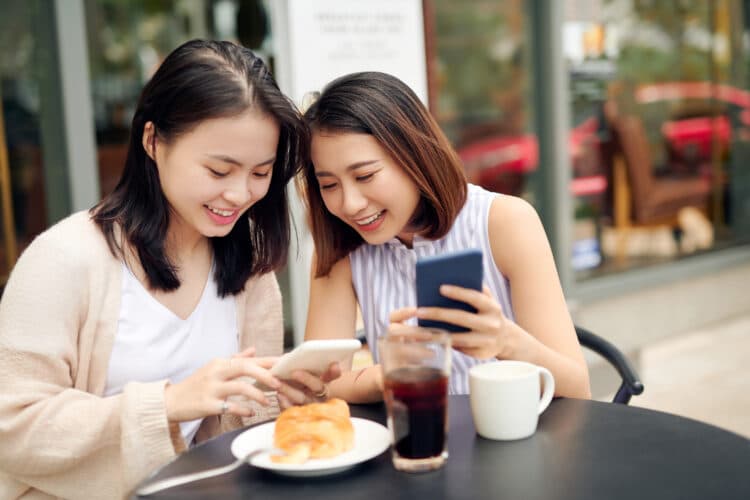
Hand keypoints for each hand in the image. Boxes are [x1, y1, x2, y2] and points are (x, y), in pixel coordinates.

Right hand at [164, 355, 281, 421]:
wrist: (171, 401)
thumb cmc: (196, 385)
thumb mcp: (214, 369)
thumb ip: (235, 360)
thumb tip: (253, 350)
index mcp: (221, 363)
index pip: (250, 360)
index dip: (269, 362)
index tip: (286, 365)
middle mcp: (217, 372)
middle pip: (246, 368)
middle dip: (266, 375)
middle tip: (280, 384)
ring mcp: (212, 388)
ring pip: (240, 386)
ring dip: (257, 395)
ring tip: (267, 402)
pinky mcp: (207, 404)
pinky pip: (230, 406)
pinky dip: (243, 409)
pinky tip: (251, 413)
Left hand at [275, 362, 342, 408]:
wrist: (278, 400)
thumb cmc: (289, 381)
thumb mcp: (293, 371)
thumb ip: (294, 364)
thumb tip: (288, 358)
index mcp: (322, 380)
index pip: (333, 375)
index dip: (334, 371)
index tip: (333, 364)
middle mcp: (319, 394)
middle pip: (318, 386)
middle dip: (307, 378)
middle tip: (294, 372)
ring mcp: (310, 406)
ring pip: (303, 398)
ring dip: (290, 390)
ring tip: (278, 383)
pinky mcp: (298, 415)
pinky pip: (293, 410)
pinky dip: (285, 403)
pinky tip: (279, 395)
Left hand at [414, 285, 514, 359]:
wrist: (507, 339)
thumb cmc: (488, 314)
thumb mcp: (488, 301)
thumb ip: (475, 290)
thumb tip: (451, 278)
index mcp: (492, 307)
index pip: (474, 297)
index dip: (458, 292)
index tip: (440, 288)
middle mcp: (491, 324)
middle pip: (462, 318)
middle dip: (438, 314)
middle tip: (419, 311)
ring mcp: (487, 341)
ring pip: (459, 338)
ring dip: (438, 333)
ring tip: (420, 328)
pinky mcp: (481, 354)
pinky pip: (459, 349)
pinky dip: (444, 343)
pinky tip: (430, 339)